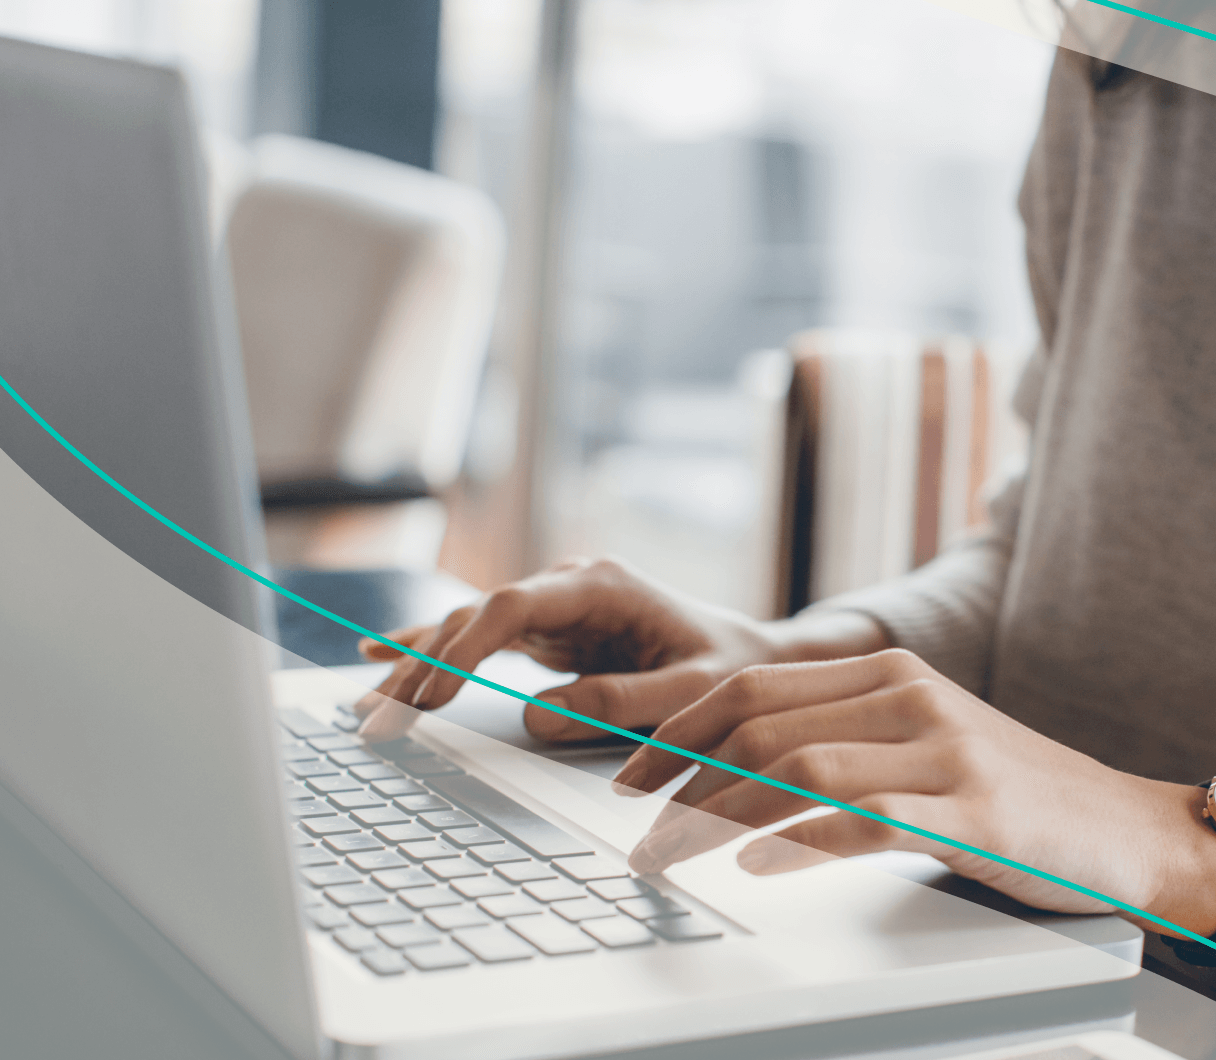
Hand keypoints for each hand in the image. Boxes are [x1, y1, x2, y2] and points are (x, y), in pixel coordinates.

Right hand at [353, 557, 884, 741]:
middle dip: (421, 667)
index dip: (462, 647)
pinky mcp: (548, 634)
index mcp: (603, 586)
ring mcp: (554, 608)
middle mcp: (569, 587)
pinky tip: (375, 658)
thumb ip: (621, 703)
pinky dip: (429, 653)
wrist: (759, 660)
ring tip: (364, 709)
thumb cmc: (733, 673)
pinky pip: (477, 641)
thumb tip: (534, 718)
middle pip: (475, 617)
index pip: (512, 606)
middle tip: (378, 722)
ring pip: (466, 630)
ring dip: (415, 667)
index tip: (427, 693)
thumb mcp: (693, 692)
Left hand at [616, 649, 1215, 925]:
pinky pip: (865, 819)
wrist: (1126, 830)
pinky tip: (755, 862)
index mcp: (891, 673)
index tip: (628, 778)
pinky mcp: (973, 813)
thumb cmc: (1016, 798)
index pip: (752, 687)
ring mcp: (944, 753)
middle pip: (759, 725)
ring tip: (671, 858)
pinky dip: (797, 840)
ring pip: (797, 769)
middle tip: (635, 833)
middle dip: (677, 780)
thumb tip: (734, 771)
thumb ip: (847, 738)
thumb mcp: (926, 745)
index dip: (677, 731)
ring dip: (715, 818)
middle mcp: (911, 698)